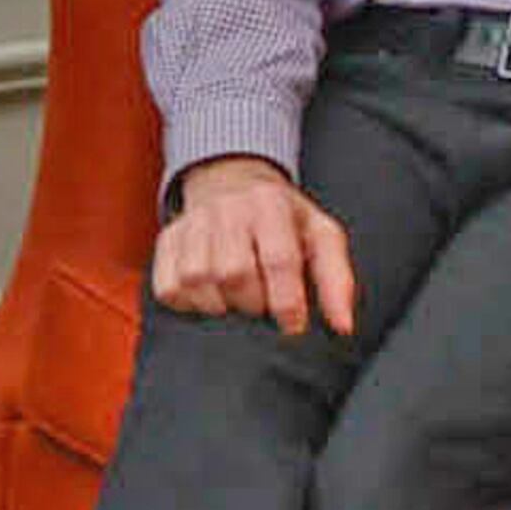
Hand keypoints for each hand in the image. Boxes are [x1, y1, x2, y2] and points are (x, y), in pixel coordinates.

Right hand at [153, 154, 358, 335]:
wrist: (234, 183)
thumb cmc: (284, 219)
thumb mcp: (321, 236)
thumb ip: (337, 280)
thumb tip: (343, 326)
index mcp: (271, 204)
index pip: (278, 259)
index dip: (287, 301)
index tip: (293, 325)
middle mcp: (227, 209)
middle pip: (235, 274)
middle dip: (254, 303)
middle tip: (265, 305)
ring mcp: (192, 224)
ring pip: (198, 281)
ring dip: (222, 306)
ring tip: (239, 301)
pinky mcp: (167, 241)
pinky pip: (169, 287)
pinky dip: (190, 304)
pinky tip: (211, 297)